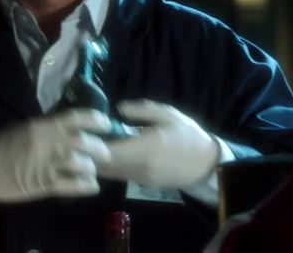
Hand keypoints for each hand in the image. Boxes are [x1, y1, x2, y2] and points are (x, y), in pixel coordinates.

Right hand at [0, 108, 111, 202]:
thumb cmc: (3, 146)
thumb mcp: (27, 129)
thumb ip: (49, 129)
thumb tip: (75, 128)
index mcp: (43, 125)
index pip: (76, 117)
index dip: (96, 119)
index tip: (107, 125)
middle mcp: (46, 142)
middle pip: (83, 141)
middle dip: (99, 147)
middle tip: (105, 153)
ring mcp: (44, 164)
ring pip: (79, 163)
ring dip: (91, 167)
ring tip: (92, 170)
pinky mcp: (41, 185)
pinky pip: (70, 185)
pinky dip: (86, 186)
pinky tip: (92, 186)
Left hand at [96, 100, 218, 187]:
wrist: (206, 164)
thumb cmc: (188, 136)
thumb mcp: (169, 115)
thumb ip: (143, 110)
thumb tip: (119, 108)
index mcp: (144, 148)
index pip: (108, 151)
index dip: (92, 143)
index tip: (87, 129)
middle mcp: (138, 167)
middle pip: (103, 165)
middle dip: (91, 153)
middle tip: (87, 136)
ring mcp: (139, 178)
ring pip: (109, 173)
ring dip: (99, 161)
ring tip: (96, 144)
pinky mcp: (142, 183)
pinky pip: (119, 175)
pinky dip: (110, 166)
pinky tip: (111, 152)